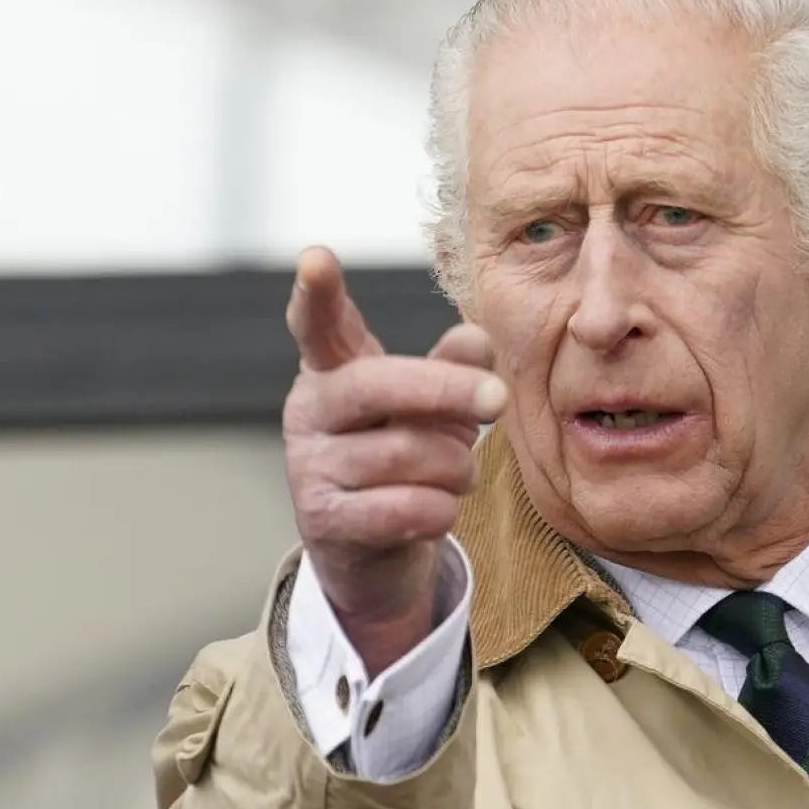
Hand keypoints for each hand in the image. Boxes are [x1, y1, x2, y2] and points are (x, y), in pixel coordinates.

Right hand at [282, 247, 506, 667]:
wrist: (370, 550)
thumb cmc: (404, 457)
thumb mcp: (430, 407)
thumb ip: (451, 368)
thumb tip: (475, 340)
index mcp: (332, 369)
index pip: (319, 324)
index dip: (317, 293)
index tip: (315, 258)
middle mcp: (308, 411)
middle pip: (378, 385)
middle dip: (446, 391)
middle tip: (499, 397)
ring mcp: (309, 466)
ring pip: (407, 454)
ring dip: (455, 467)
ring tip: (458, 473)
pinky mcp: (324, 520)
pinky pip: (405, 507)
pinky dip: (441, 509)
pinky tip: (439, 508)